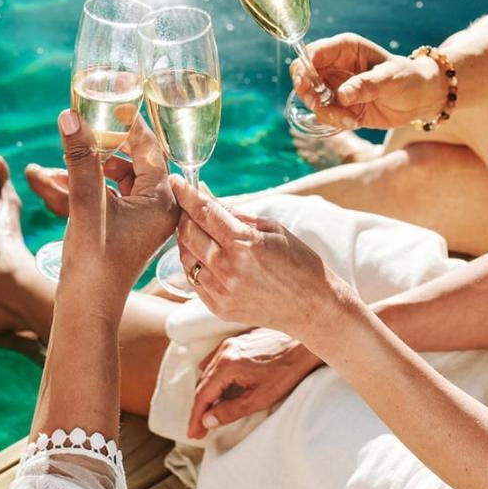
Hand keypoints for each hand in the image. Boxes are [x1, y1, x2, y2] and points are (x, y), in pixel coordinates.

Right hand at [56, 110, 178, 286]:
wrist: (87, 308)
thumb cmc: (94, 261)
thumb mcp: (86, 202)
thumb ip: (81, 157)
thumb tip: (71, 116)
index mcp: (162, 199)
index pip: (149, 147)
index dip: (126, 123)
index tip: (110, 100)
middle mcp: (159, 207)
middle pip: (131, 161)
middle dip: (97, 149)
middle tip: (77, 127)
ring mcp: (143, 219)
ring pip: (114, 179)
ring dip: (84, 170)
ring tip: (49, 169)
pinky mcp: (126, 228)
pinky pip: (107, 195)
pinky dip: (84, 187)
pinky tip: (52, 183)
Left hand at [169, 177, 360, 337]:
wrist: (313, 307)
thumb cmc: (299, 262)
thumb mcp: (272, 229)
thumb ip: (235, 213)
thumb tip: (207, 195)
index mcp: (245, 244)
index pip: (204, 212)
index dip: (186, 194)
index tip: (175, 181)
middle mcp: (228, 269)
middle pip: (188, 233)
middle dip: (183, 214)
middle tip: (185, 203)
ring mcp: (221, 291)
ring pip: (185, 257)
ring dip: (186, 239)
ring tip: (196, 228)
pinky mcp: (218, 307)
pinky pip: (193, 279)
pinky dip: (194, 262)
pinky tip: (204, 254)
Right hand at [186, 328, 322, 438]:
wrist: (304, 345)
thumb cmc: (286, 372)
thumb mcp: (259, 398)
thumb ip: (231, 410)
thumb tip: (208, 420)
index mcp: (227, 366)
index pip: (202, 395)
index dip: (196, 417)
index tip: (194, 434)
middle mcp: (224, 352)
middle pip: (203, 384)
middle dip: (199, 408)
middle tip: (199, 429)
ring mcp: (230, 344)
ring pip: (208, 372)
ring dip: (205, 393)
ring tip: (206, 413)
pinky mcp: (237, 341)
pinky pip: (215, 361)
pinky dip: (212, 377)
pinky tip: (215, 387)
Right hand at [291, 33, 446, 129]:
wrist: (420, 99)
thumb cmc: (409, 78)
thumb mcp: (391, 79)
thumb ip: (366, 85)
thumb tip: (342, 95)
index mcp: (345, 48)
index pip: (313, 52)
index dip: (304, 67)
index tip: (306, 85)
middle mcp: (335, 65)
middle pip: (304, 76)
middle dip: (308, 93)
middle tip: (321, 105)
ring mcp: (335, 86)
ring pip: (312, 99)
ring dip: (326, 112)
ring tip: (351, 120)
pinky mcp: (339, 105)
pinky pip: (324, 114)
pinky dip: (334, 121)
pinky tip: (354, 122)